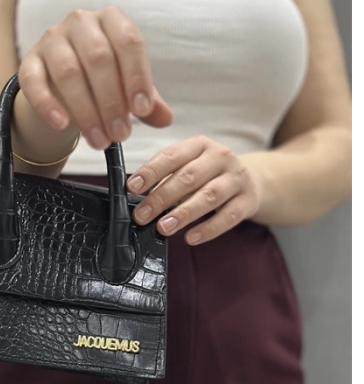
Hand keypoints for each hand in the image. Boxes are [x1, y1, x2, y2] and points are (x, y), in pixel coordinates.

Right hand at [18, 6, 172, 149]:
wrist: (61, 87)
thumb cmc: (102, 82)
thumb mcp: (128, 89)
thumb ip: (147, 102)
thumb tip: (165, 119)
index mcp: (112, 21)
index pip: (128, 42)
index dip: (136, 77)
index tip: (142, 111)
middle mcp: (81, 22)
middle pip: (98, 58)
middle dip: (112, 102)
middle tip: (121, 135)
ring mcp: (52, 39)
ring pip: (68, 72)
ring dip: (86, 111)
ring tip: (99, 140)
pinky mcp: (29, 61)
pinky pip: (35, 81)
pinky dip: (48, 104)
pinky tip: (62, 124)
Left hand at [126, 136, 262, 244]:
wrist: (252, 179)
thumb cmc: (209, 175)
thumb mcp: (189, 165)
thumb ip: (165, 176)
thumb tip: (135, 193)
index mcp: (200, 145)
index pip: (172, 156)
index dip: (151, 172)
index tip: (132, 187)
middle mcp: (220, 157)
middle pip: (188, 177)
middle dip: (162, 197)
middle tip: (142, 215)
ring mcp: (236, 179)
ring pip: (208, 196)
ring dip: (183, 213)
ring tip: (163, 227)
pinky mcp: (248, 200)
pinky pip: (228, 217)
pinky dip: (208, 229)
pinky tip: (190, 237)